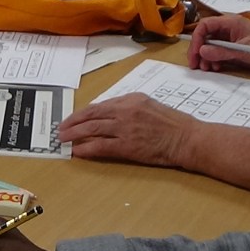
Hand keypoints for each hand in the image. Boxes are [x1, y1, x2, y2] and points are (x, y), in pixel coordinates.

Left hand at [57, 93, 196, 167]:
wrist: (188, 138)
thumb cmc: (174, 124)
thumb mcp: (151, 106)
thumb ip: (130, 109)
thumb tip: (109, 116)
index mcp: (131, 99)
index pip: (101, 105)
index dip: (83, 113)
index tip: (74, 118)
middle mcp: (126, 110)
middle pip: (92, 115)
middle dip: (73, 122)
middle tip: (61, 129)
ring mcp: (125, 128)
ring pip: (91, 129)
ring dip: (74, 134)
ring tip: (63, 139)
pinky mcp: (127, 145)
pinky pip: (100, 146)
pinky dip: (86, 148)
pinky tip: (77, 151)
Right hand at [187, 15, 249, 71]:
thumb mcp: (243, 52)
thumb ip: (222, 52)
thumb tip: (202, 51)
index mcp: (230, 23)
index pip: (204, 26)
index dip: (196, 40)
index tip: (195, 54)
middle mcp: (228, 28)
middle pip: (204, 36)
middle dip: (198, 51)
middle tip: (196, 65)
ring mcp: (230, 38)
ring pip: (209, 45)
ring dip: (205, 57)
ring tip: (208, 68)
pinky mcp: (233, 46)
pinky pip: (217, 51)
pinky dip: (213, 60)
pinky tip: (216, 67)